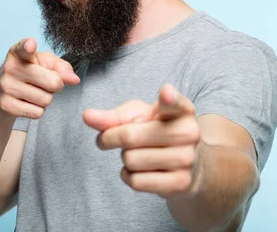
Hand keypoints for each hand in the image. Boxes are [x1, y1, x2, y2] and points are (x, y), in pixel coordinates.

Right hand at [0, 38, 79, 118]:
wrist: (1, 93)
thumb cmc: (29, 73)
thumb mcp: (45, 63)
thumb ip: (62, 67)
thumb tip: (74, 79)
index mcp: (18, 52)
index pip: (24, 48)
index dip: (28, 46)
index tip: (31, 45)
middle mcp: (10, 67)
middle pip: (52, 82)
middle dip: (57, 85)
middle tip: (47, 83)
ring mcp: (6, 87)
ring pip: (46, 99)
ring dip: (46, 98)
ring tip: (34, 92)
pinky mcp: (5, 105)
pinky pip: (37, 112)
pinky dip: (38, 110)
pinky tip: (27, 102)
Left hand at [83, 84, 200, 197]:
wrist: (183, 163)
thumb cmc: (155, 130)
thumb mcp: (137, 116)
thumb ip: (113, 116)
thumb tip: (87, 116)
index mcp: (181, 109)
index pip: (175, 102)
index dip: (169, 98)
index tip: (165, 93)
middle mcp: (189, 132)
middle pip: (130, 136)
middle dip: (110, 138)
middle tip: (108, 138)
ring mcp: (187, 159)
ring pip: (131, 160)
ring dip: (124, 158)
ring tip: (137, 153)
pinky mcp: (180, 183)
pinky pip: (136, 181)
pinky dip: (128, 175)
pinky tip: (139, 169)